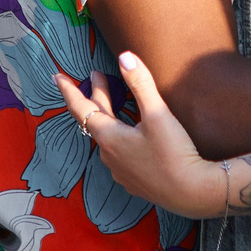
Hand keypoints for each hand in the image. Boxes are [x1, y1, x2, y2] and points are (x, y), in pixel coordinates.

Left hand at [57, 51, 227, 217]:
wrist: (192, 193)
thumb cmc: (174, 153)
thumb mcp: (158, 114)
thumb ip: (141, 84)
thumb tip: (125, 56)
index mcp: (109, 137)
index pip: (81, 109)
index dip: (69, 91)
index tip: (57, 77)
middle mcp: (109, 155)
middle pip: (96, 120)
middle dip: (96, 96)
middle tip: (96, 76)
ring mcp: (120, 171)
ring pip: (108, 138)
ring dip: (109, 117)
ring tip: (115, 105)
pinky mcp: (134, 181)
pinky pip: (120, 153)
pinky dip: (120, 137)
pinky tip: (132, 136)